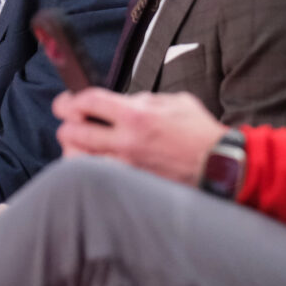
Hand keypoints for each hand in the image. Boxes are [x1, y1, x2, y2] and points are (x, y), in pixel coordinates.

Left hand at [53, 89, 225, 185]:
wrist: (219, 165)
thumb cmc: (198, 132)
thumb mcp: (172, 101)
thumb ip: (141, 100)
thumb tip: (119, 102)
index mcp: (136, 115)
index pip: (87, 102)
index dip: (70, 99)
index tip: (66, 101)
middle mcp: (126, 142)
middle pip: (72, 132)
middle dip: (66, 123)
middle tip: (70, 120)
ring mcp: (125, 167)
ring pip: (76, 160)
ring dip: (72, 148)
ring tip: (78, 142)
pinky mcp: (129, 185)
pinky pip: (95, 178)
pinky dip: (87, 169)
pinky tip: (91, 162)